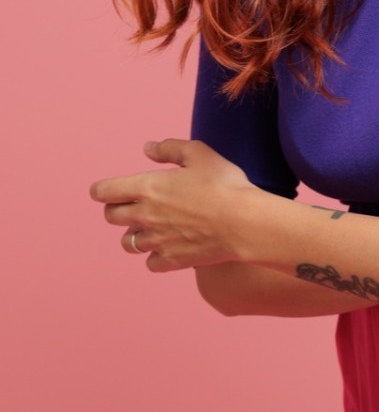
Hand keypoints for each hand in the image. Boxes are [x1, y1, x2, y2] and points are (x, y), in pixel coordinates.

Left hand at [89, 139, 254, 272]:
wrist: (243, 223)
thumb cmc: (224, 184)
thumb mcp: (199, 154)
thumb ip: (169, 148)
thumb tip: (147, 148)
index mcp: (146, 187)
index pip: (102, 191)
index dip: (102, 190)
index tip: (109, 190)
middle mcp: (144, 215)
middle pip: (110, 217)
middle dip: (117, 209)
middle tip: (134, 205)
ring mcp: (156, 241)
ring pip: (127, 243)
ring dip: (134, 235)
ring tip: (150, 229)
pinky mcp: (171, 260)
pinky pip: (150, 262)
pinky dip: (155, 256)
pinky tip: (167, 248)